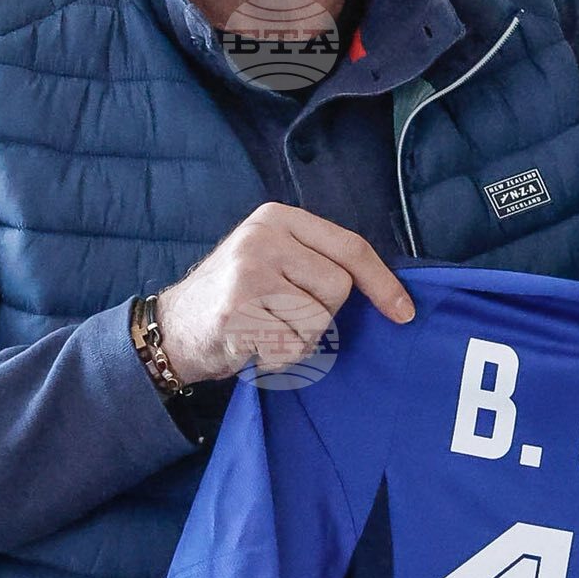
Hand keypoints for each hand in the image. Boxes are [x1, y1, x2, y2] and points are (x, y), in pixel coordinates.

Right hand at [154, 203, 413, 384]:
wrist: (174, 329)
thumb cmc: (238, 299)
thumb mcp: (274, 260)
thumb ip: (317, 261)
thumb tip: (389, 292)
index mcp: (278, 219)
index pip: (350, 247)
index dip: (383, 283)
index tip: (404, 312)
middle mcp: (263, 238)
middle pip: (339, 287)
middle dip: (321, 313)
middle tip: (282, 314)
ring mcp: (248, 272)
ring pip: (318, 320)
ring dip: (300, 340)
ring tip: (266, 330)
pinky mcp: (237, 311)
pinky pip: (291, 346)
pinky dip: (279, 358)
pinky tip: (253, 345)